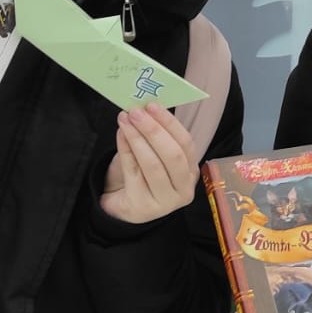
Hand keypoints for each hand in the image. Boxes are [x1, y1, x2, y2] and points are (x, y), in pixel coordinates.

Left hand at [100, 103, 198, 223]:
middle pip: (173, 155)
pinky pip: (134, 173)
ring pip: (153, 165)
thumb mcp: (152, 155)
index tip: (152, 105)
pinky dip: (126, 151)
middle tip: (136, 111)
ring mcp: (165, 201)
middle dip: (154, 130)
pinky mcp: (143, 207)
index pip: (186, 144)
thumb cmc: (140, 176)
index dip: (170, 123)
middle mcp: (184, 189)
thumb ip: (153, 136)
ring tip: (125, 120)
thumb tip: (143, 108)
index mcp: (191, 172)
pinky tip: (121, 135)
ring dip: (137, 138)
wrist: (122, 207)